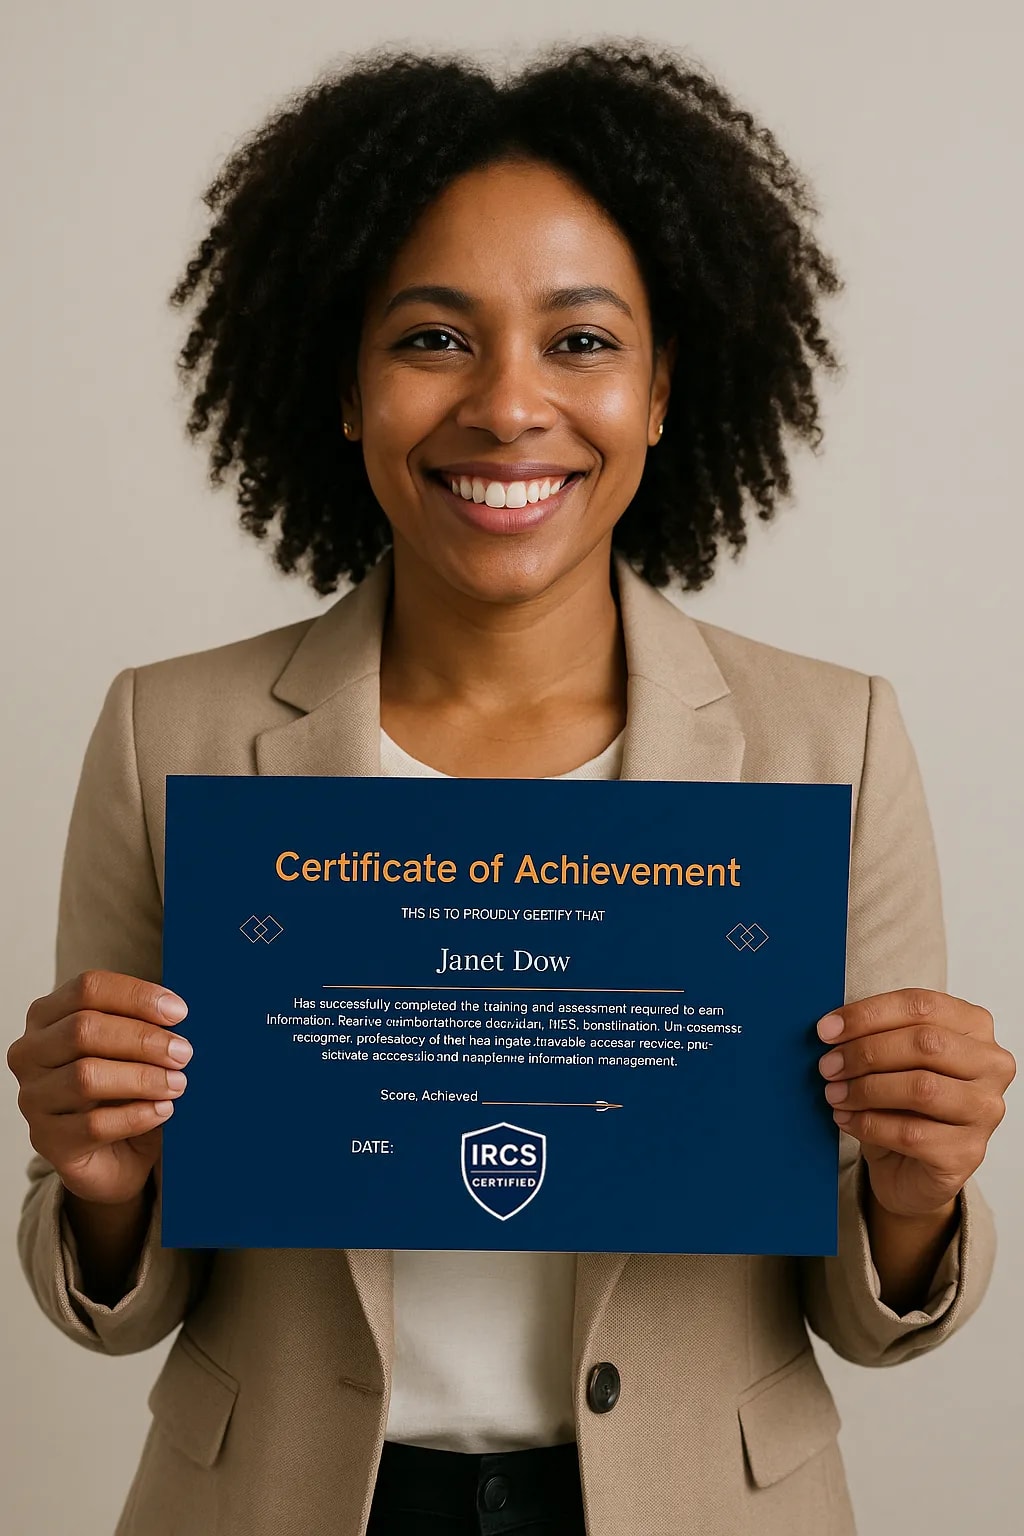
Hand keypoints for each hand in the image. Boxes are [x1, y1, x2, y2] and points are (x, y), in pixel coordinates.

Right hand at [7, 970, 191, 1207]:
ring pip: (86, 1077)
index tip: (179, 1012)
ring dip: (142, 1078)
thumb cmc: (123, 1090)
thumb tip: (178, 1012)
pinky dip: (136, 1115)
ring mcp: (33, 1097)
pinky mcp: (47, 1139)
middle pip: (84, 1030)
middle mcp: (30, 1053)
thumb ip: (144, 1024)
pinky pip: (93, 1124)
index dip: (137, 996)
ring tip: (177, 1083)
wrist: (115, 1154)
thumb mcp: (131, 1048)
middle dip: (143, 1039)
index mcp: (47, 1016)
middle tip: (183, 1053)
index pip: (88, 989)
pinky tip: (162, 1110)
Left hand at [817, 988, 1014, 1218]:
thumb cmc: (902, 1103)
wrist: (910, 1168)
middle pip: (925, 1043)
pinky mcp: (968, 1152)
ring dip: (866, 1089)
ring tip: (835, 1093)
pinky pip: (910, 1133)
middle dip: (866, 1052)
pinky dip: (868, 1124)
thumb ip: (875, 1035)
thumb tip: (832, 1027)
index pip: (922, 1006)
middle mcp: (991, 1066)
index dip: (868, 1014)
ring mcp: (985, 1110)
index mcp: (974, 1027)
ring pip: (921, 1088)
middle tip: (829, 1066)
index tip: (827, 1029)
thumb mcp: (892, 1059)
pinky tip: (845, 1119)